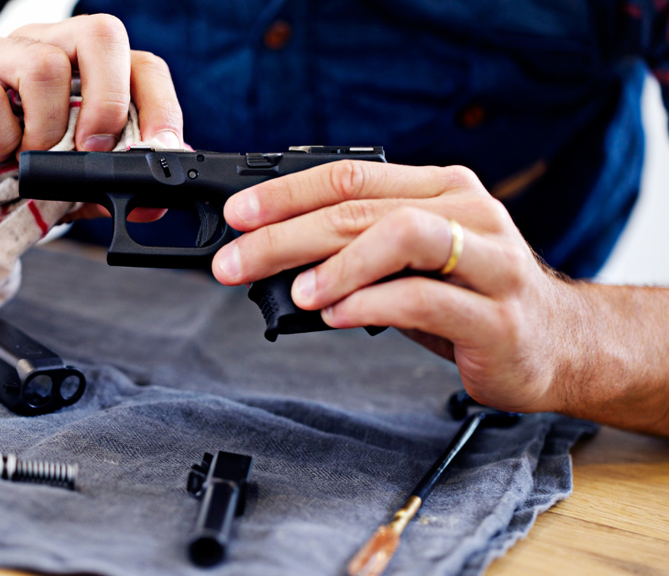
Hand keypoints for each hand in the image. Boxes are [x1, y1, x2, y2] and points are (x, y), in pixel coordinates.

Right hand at [0, 14, 182, 227]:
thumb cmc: (5, 179)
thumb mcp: (70, 190)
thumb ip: (109, 187)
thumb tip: (155, 201)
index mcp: (78, 68)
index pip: (137, 61)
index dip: (159, 103)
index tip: (160, 148)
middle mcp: (39, 48)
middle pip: (98, 33)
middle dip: (109, 99)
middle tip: (93, 149)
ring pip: (43, 65)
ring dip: (47, 129)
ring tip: (31, 157)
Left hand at [211, 160, 581, 413]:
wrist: (560, 345)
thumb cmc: (473, 300)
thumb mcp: (412, 263)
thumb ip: (357, 248)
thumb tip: (272, 254)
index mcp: (441, 190)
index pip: (350, 176)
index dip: (285, 193)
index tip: (237, 217)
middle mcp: (469, 213)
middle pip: (361, 208)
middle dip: (286, 234)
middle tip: (237, 261)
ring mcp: (490, 262)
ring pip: (401, 236)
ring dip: (336, 262)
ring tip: (295, 290)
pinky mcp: (498, 317)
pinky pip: (425, 298)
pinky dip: (370, 304)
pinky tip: (337, 316)